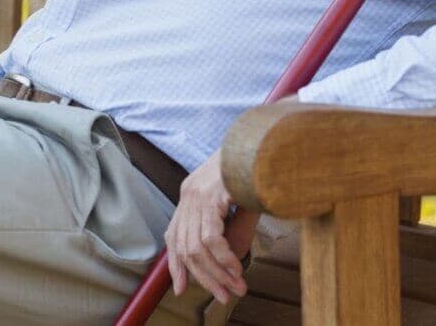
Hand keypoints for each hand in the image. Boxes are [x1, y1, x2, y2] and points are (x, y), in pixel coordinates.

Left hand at [164, 149, 258, 303]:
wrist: (261, 141)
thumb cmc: (254, 168)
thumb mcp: (238, 202)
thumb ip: (231, 229)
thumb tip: (230, 260)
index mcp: (191, 192)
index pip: (174, 236)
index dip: (175, 265)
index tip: (181, 288)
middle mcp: (188, 193)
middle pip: (185, 247)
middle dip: (204, 277)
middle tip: (223, 295)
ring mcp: (197, 194)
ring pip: (197, 247)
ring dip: (217, 273)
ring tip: (235, 287)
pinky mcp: (211, 196)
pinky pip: (211, 238)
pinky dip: (224, 258)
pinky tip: (236, 268)